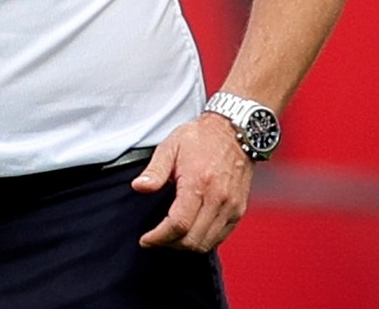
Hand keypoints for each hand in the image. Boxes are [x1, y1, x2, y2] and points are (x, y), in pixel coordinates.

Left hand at [131, 112, 252, 252]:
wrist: (235, 132)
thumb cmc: (200, 138)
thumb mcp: (170, 147)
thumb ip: (154, 171)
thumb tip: (139, 187)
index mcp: (198, 184)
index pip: (178, 224)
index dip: (159, 237)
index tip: (146, 239)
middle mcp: (219, 199)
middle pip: (193, 239)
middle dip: (170, 244)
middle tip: (155, 239)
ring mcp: (232, 207)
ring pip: (207, 243)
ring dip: (186, 246)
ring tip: (169, 237)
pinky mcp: (239, 210)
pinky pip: (220, 237)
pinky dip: (203, 240)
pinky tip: (189, 232)